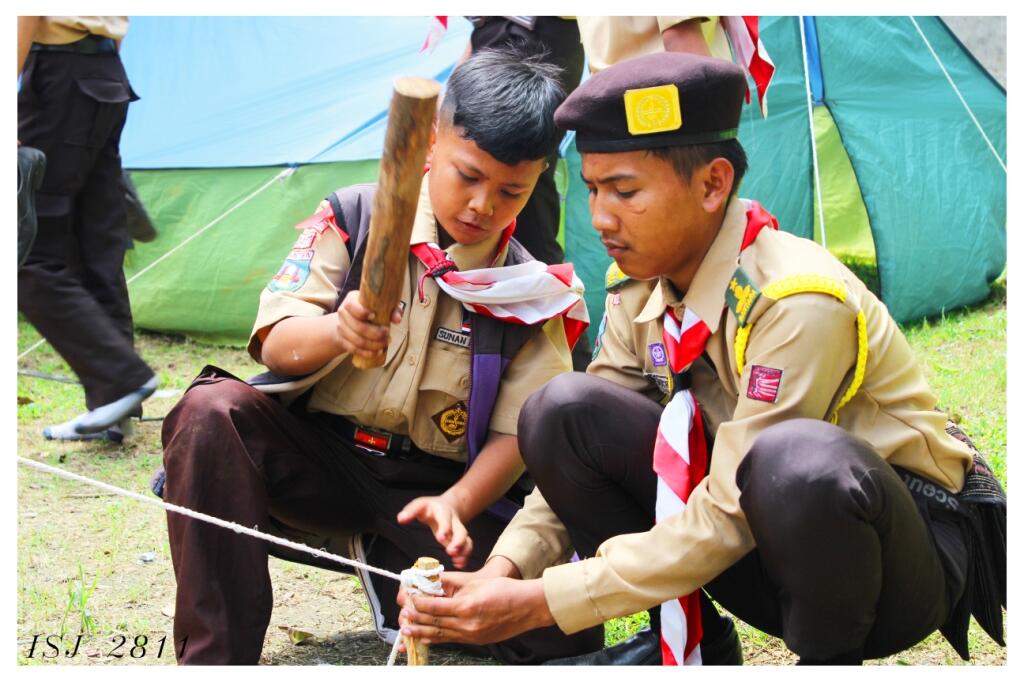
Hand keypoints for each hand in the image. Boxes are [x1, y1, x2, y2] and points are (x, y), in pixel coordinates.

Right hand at [333, 290, 401, 359]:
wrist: (349, 318)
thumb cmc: (369, 309)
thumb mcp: (380, 305)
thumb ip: (391, 309)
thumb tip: (397, 319)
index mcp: (350, 301)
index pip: (351, 306)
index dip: (362, 312)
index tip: (374, 316)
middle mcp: (343, 313)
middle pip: (357, 327)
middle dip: (375, 333)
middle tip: (387, 334)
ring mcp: (340, 328)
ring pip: (357, 340)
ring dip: (373, 344)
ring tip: (385, 343)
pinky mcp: (342, 340)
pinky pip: (354, 349)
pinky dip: (367, 352)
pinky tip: (377, 352)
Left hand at [397, 495, 471, 567]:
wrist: (447, 505)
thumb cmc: (430, 508)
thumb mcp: (419, 505)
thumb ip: (410, 511)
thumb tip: (400, 519)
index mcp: (443, 511)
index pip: (445, 519)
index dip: (445, 528)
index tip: (441, 538)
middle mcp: (454, 521)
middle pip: (461, 531)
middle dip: (458, 542)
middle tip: (451, 552)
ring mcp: (458, 531)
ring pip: (466, 540)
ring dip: (464, 551)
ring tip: (458, 562)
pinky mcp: (459, 539)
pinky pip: (467, 547)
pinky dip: (465, 555)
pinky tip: (459, 564)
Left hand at [399, 575, 553, 645]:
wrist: (526, 607)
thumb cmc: (504, 590)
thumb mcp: (475, 581)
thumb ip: (451, 582)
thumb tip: (432, 579)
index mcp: (466, 606)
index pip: (434, 606)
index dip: (418, 603)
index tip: (409, 599)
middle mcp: (467, 624)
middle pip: (434, 621)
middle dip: (416, 618)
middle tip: (403, 614)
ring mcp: (471, 635)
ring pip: (440, 634)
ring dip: (421, 632)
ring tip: (407, 631)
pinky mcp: (476, 641)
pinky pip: (451, 640)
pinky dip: (436, 638)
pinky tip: (426, 637)